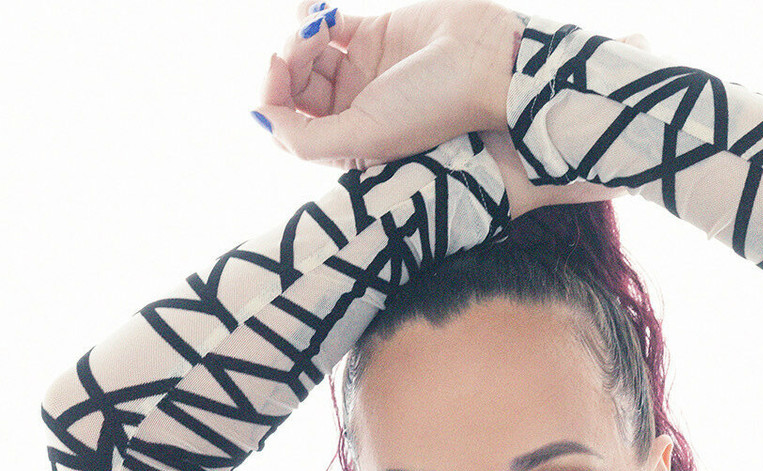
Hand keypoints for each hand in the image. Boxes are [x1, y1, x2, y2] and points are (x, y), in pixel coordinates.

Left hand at [255, 0, 521, 168]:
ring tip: (323, 24)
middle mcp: (352, 113)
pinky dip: (313, 16)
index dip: (272, 95)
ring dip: (302, 34)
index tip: (279, 64)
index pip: (288, 126)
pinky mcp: (372, 36)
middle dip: (290, 60)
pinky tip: (321, 11)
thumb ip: (304, 139)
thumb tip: (257, 116)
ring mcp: (361, 74)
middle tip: (311, 40)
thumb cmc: (433, 106)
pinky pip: (326, 26)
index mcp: (350, 145)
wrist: (486, 61)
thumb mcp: (364, 138)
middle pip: (294, 88)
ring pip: (306, 54)